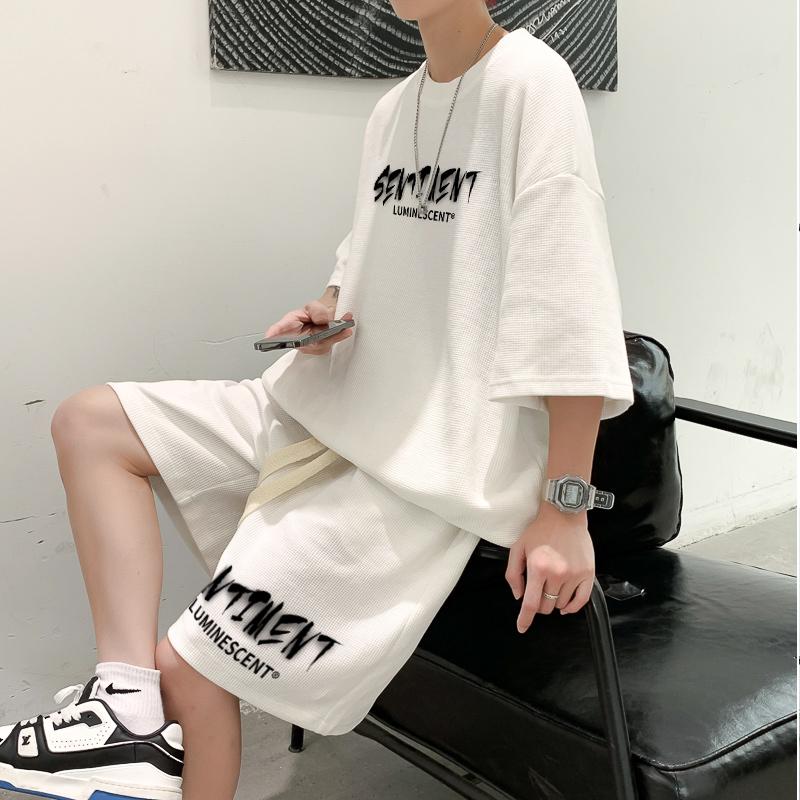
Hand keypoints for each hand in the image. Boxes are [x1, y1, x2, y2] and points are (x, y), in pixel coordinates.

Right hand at [264, 303, 353, 355]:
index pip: (279, 329)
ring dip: (333, 336)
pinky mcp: (321, 348)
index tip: (269, 337)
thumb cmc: (316, 311)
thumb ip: (317, 311)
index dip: (274, 334)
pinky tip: (346, 328)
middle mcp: (298, 337)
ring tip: (344, 326)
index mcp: (291, 324)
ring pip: (320, 345)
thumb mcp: (314, 306)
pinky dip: (339, 336)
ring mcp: (310, 345)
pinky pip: (329, 345)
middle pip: (303, 343)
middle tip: (328, 329)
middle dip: (317, 337)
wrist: (329, 314)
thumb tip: (321, 321)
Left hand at [505, 503, 595, 632]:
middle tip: (537, 591)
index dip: (525, 619)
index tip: (522, 628)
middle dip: (539, 604)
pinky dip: (572, 607)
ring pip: (561, 604)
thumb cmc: (539, 530)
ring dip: (553, 602)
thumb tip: (519, 596)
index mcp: (538, 568)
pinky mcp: (588, 573)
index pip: (531, 603)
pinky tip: (566, 607)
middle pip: (546, 606)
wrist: (564, 515)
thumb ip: (513, 574)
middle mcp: (558, 574)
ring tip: (550, 587)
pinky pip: (582, 600)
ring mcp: (575, 575)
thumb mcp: (518, 548)